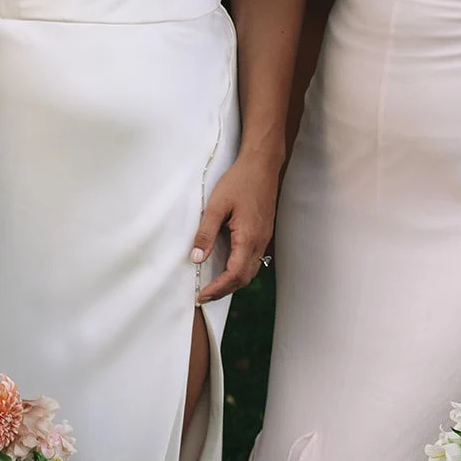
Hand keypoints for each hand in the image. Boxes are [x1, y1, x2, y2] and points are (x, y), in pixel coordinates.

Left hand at [192, 151, 280, 304]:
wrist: (262, 165)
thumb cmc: (240, 181)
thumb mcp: (216, 206)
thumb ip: (206, 233)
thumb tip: (197, 258)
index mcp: (248, 238)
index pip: (234, 274)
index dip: (217, 288)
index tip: (202, 295)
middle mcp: (260, 242)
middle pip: (244, 278)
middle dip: (224, 290)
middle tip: (205, 295)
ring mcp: (264, 238)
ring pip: (250, 271)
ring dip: (232, 282)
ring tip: (214, 286)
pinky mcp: (263, 233)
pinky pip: (253, 260)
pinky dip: (240, 270)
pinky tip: (227, 267)